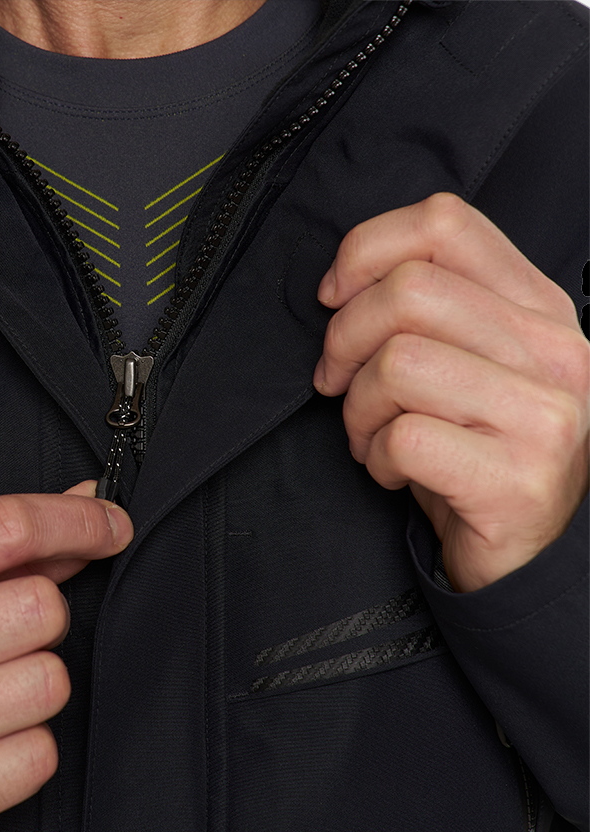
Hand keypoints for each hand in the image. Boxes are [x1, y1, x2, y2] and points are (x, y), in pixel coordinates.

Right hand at [0, 481, 131, 830]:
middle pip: (42, 608)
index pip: (5, 528)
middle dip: (43, 616)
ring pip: (51, 682)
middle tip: (4, 634)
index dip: (77, 521)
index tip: (113, 526)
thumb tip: (96, 502)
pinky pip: (40, 754)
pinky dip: (27, 744)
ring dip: (35, 680)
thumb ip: (8, 540)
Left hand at [314, 192, 587, 591]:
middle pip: (407, 292)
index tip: (333, 299)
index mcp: (538, 306)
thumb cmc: (473, 449)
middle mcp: (554, 350)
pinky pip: (405, 438)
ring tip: (370, 437)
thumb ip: (428, 312)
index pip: (443, 223)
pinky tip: (392, 472)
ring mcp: (545, 415)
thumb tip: (341, 285)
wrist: (523, 553)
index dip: (365, 251)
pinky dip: (377, 458)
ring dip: (358, 409)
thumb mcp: (462, 365)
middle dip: (342, 340)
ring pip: (399, 363)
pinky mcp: (518, 478)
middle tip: (335, 384)